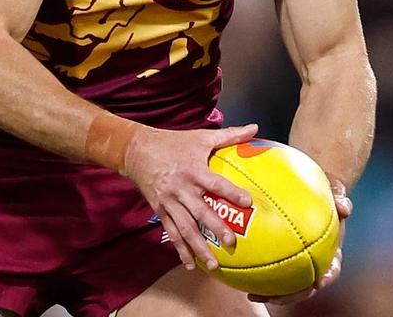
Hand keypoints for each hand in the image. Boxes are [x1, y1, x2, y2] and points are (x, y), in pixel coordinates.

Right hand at [123, 123, 258, 270]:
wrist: (137, 150)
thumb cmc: (174, 143)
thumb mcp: (201, 137)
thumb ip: (229, 135)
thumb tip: (255, 128)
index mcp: (193, 170)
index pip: (215, 183)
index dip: (231, 192)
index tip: (248, 201)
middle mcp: (181, 188)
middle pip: (200, 211)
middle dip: (216, 228)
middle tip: (231, 242)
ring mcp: (169, 202)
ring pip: (185, 228)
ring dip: (198, 246)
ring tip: (213, 263)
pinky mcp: (160, 210)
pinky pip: (171, 231)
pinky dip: (180, 249)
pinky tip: (190, 263)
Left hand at [248, 178, 351, 304]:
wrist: (313, 187)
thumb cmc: (325, 190)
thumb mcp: (335, 190)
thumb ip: (340, 198)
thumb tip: (345, 207)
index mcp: (330, 251)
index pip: (332, 269)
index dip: (327, 278)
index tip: (319, 283)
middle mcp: (314, 261)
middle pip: (305, 286)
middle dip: (291, 295)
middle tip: (274, 297)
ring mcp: (297, 261)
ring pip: (285, 284)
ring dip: (271, 293)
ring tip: (252, 295)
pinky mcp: (280, 255)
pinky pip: (269, 267)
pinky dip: (257, 273)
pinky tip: (240, 274)